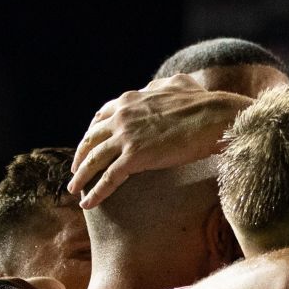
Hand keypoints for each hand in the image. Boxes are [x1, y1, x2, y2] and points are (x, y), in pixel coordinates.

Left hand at [69, 75, 249, 208]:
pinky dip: (96, 193)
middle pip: (91, 139)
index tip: (89, 145)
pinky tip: (89, 204)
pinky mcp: (135, 157)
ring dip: (80, 177)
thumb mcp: (176, 84)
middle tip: (75, 170)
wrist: (214, 117)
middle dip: (80, 156)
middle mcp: (121, 117)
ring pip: (93, 160)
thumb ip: (159, 87)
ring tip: (73, 190)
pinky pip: (108, 178)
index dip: (92, 133)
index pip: (100, 117)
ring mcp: (126, 137)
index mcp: (129, 100)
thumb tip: (156, 87)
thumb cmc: (202, 102)